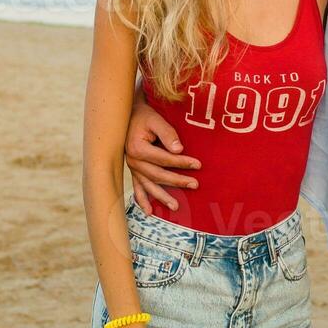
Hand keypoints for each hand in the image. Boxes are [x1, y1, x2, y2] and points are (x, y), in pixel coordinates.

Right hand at [124, 100, 200, 214]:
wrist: (129, 115)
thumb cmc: (144, 117)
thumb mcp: (156, 120)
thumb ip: (168, 134)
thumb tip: (179, 150)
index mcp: (138, 149)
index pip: (164, 159)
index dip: (182, 162)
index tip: (198, 164)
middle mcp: (133, 161)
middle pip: (158, 175)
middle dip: (177, 181)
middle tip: (195, 184)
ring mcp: (132, 168)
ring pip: (149, 185)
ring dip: (162, 197)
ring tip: (176, 207)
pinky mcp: (134, 170)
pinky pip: (137, 188)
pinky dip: (142, 200)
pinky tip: (149, 211)